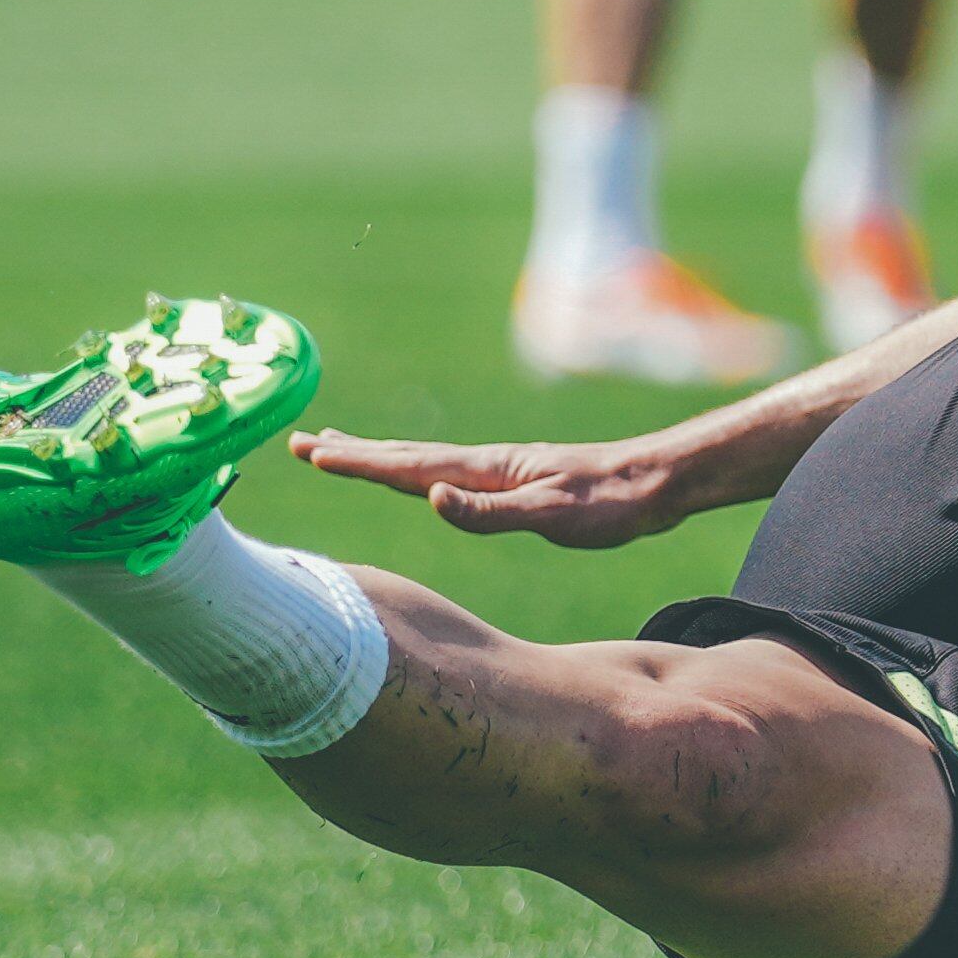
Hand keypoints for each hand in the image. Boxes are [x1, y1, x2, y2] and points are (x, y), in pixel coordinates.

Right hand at [290, 427, 686, 548]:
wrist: (655, 484)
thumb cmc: (608, 505)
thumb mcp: (550, 516)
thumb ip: (491, 511)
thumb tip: (432, 498)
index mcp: (485, 472)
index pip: (407, 467)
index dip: (358, 462)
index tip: (311, 452)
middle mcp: (485, 466)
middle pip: (405, 456)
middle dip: (353, 452)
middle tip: (302, 441)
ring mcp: (500, 472)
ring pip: (425, 462)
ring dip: (381, 455)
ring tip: (344, 447)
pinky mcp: (516, 482)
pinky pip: (451, 474)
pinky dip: (421, 470)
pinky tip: (423, 478)